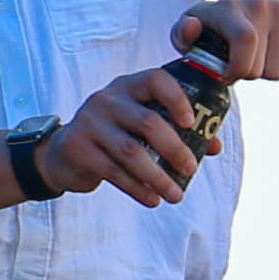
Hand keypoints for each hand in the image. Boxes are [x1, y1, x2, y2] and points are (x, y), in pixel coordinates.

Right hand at [45, 67, 215, 207]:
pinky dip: (138, 189)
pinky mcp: (79, 150)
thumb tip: (215, 146)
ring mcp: (90, 123)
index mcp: (128, 86)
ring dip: (159, 177)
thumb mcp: (138, 123)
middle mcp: (107, 100)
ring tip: (176, 195)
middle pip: (148, 122)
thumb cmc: (114, 135)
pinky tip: (153, 200)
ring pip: (132, 152)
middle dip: (175, 149)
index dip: (177, 99)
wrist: (63, 153)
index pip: (155, 80)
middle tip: (192, 169)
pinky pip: (114, 172)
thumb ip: (175, 129)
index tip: (192, 122)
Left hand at [187, 0, 278, 81]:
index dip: (237, 68)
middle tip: (238, 63)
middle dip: (246, 74)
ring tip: (254, 57)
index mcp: (229, 8)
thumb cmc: (215, 24)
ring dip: (264, 71)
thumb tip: (192, 28)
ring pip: (278, 70)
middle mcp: (260, 5)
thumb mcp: (191, 25)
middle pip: (260, 68)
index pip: (246, 41)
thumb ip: (182, 33)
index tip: (226, 74)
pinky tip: (270, 49)